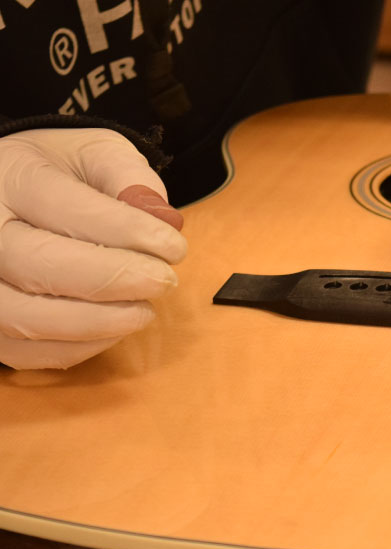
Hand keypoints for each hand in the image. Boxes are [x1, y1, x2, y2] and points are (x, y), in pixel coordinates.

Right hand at [0, 128, 186, 368]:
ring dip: (97, 321)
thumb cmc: (65, 175)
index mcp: (9, 173)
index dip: (124, 231)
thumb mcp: (99, 154)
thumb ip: (130, 177)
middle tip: (164, 281)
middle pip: (36, 265)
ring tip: (145, 309)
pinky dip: (78, 347)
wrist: (15, 196)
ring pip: (25, 316)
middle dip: (112, 279)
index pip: (62, 206)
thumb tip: (161, 219)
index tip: (174, 246)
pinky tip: (115, 325)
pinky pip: (25, 351)